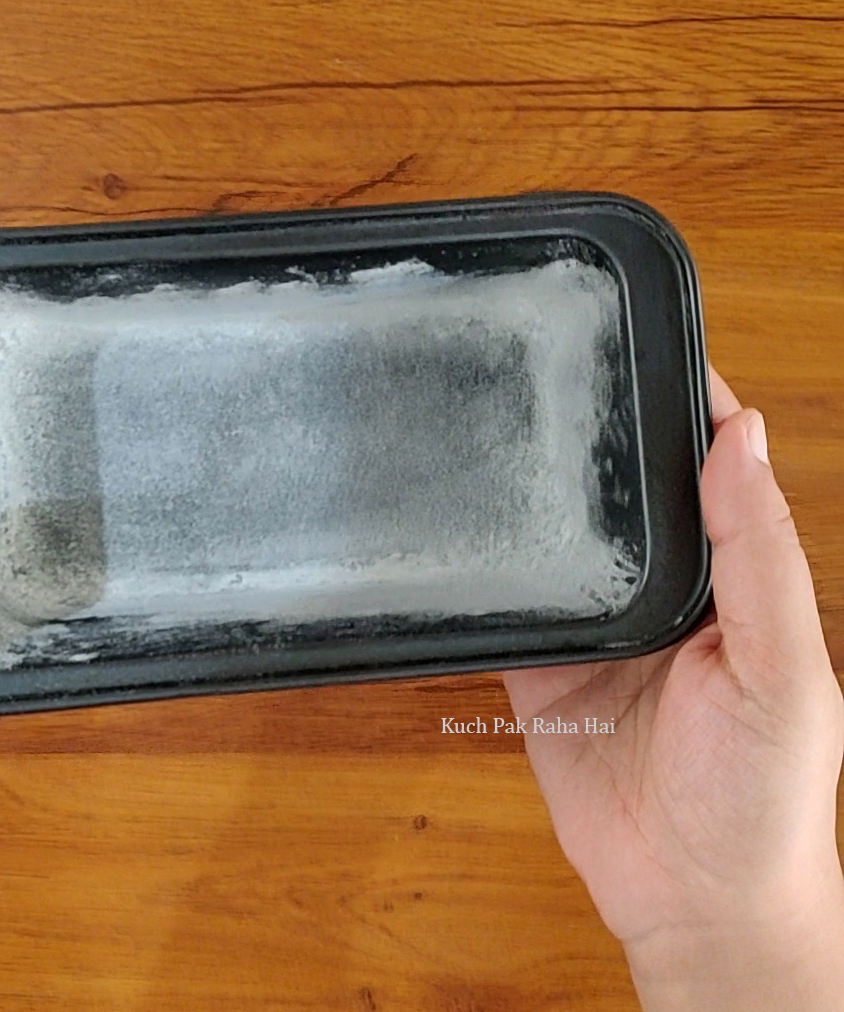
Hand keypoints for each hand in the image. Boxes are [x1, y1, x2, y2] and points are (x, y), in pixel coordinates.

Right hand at [504, 367, 843, 1009]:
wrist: (692, 903)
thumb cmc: (764, 797)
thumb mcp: (781, 669)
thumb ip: (759, 558)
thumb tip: (741, 440)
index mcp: (726, 574)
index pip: (706, 463)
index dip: (683, 399)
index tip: (642, 335)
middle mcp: (657, 587)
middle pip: (620, 487)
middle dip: (593, 431)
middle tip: (543, 363)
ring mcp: (593, 624)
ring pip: (556, 536)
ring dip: (533, 492)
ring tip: (490, 424)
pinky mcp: (539, 664)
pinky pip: (505, 605)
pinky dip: (481, 571)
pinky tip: (455, 526)